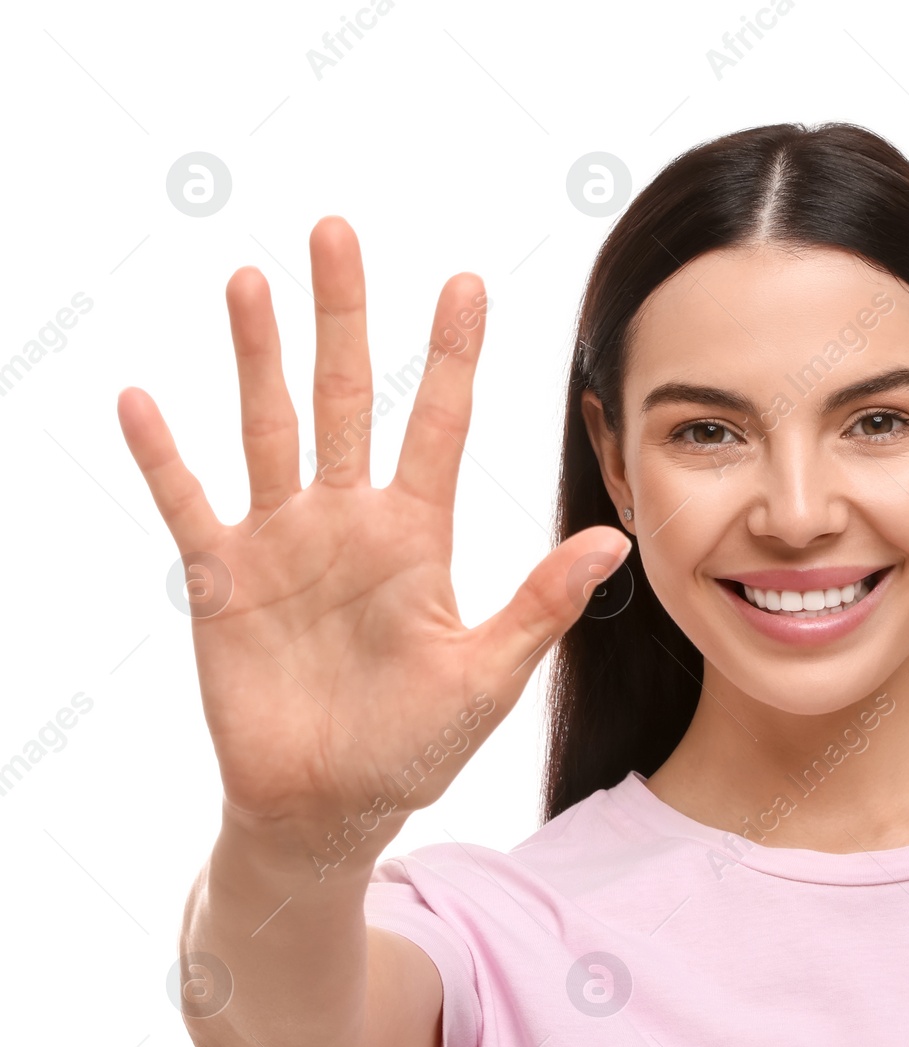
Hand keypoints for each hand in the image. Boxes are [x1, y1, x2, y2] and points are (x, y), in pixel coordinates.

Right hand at [118, 216, 627, 857]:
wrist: (332, 803)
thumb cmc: (416, 745)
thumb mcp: (488, 674)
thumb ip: (541, 605)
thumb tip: (615, 542)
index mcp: (416, 538)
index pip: (439, 426)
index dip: (452, 357)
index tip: (465, 281)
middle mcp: (348, 523)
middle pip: (348, 400)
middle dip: (344, 319)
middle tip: (338, 232)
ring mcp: (282, 545)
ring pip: (269, 429)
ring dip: (257, 359)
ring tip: (250, 280)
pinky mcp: (223, 581)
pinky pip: (189, 506)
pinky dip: (165, 458)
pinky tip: (144, 401)